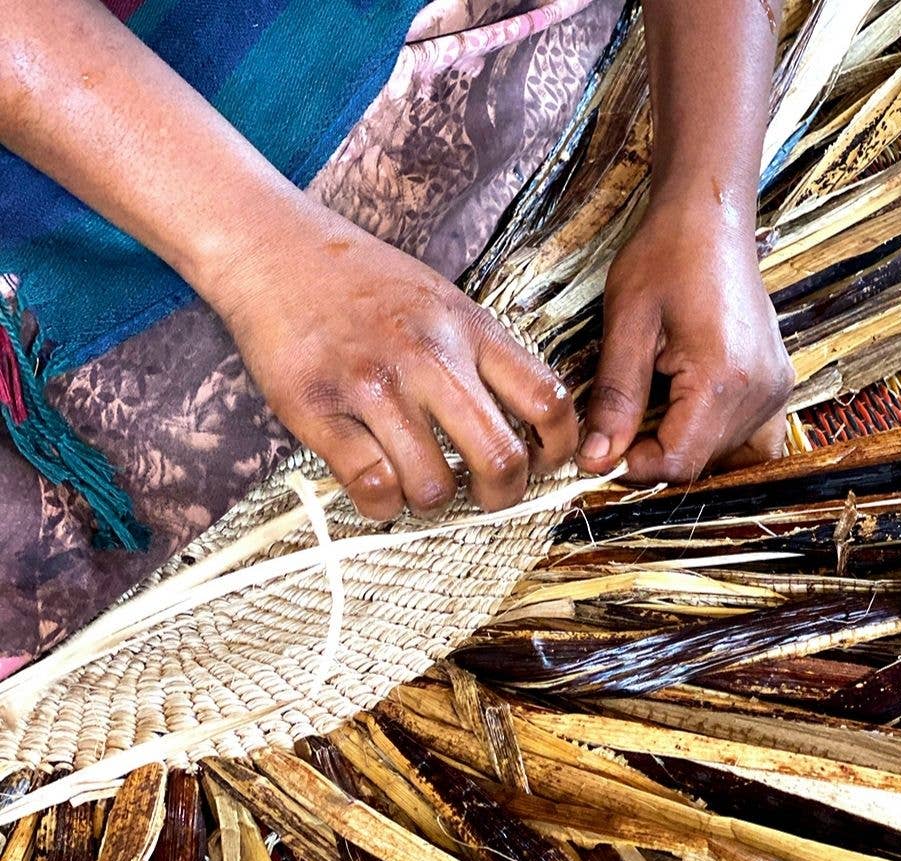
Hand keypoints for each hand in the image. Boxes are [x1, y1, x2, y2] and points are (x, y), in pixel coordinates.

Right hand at [211, 198, 578, 519]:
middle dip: (503, 497)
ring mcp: (373, 385)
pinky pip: (371, 486)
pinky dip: (382, 504)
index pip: (548, 401)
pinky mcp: (319, 410)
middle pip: (501, 459)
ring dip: (433, 502)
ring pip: (433, 486)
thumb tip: (527, 426)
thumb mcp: (444, 301)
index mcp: (470, 330)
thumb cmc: (364, 283)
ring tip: (419, 484)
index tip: (544, 464)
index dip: (559, 449)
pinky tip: (378, 486)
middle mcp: (429, 358)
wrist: (274, 250)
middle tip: (485, 497)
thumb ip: (485, 355)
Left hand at [576, 200, 793, 482]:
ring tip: (653, 416)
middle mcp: (759, 391)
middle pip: (703, 464)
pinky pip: (752, 439)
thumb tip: (597, 459)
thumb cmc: (666, 255)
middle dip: (656, 458)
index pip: (678, 462)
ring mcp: (775, 389)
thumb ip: (614, 399)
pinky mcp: (776, 383)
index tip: (605, 450)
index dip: (636, 467)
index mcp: (722, 379)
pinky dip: (717, 442)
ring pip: (727, 457)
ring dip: (685, 451)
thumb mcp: (626, 325)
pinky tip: (685, 417)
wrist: (710, 216)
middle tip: (621, 427)